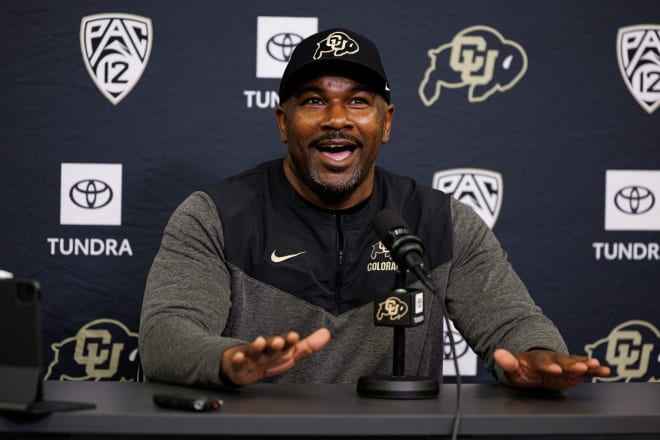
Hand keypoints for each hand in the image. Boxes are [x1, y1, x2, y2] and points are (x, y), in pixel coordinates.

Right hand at [220, 328, 330, 385]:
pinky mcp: (238, 366)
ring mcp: (251, 357)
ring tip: (259, 342)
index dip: (290, 341)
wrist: (240, 366)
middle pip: (271, 347)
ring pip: (254, 352)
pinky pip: (237, 364)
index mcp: (278, 349)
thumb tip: (327, 333)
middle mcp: (265, 350)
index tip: (295, 336)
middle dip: (275, 344)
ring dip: (256, 347)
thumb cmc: (268, 359)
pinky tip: (238, 357)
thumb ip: (308, 346)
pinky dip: (237, 360)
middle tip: (279, 341)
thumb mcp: (289, 355)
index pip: (286, 344)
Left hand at [493, 348, 610, 389]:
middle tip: (582, 367)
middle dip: (572, 365)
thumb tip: (497, 353)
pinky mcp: (574, 370)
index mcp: (537, 360)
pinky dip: (595, 370)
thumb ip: (507, 362)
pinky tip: (605, 371)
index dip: (548, 365)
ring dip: (587, 365)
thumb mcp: (513, 368)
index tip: (554, 369)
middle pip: (563, 362)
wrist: (534, 366)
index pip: (542, 362)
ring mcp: (565, 364)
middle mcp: (554, 360)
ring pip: (576, 363)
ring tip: (597, 366)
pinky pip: (586, 369)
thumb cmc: (523, 369)